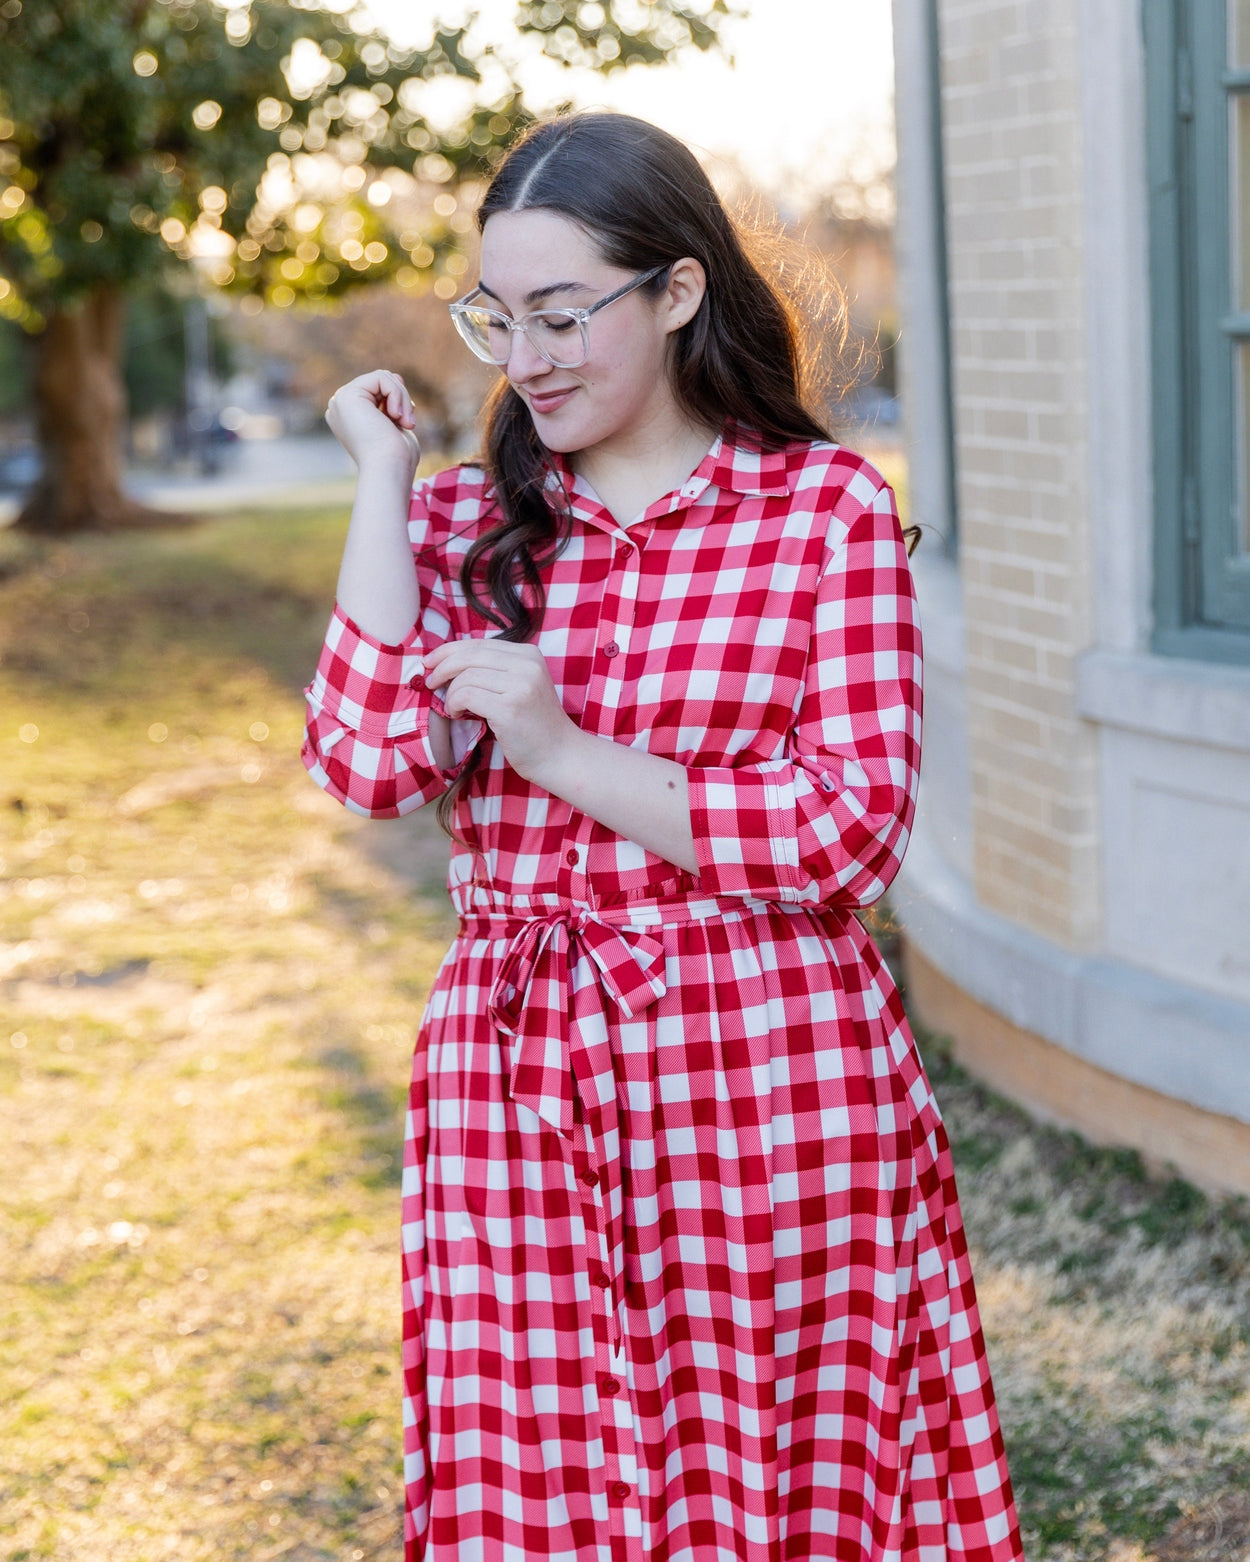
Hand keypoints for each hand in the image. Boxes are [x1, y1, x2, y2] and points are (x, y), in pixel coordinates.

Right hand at [325, 369, 420, 471]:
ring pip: (382, 377)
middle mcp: (340, 407)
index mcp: (349, 416)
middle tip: (410, 424)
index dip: (398, 400)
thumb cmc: (397, 457)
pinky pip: (381, 377)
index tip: (407, 423)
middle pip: (380, 382)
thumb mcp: (396, 422)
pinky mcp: (347, 395)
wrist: (389, 470)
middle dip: (402, 398)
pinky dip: (398, 394)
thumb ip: (392, 400)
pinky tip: (397, 416)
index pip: (378, 390)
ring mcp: (340, 401)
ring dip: (402, 398)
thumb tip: (394, 376)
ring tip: (406, 422)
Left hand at [423, 639, 578, 785]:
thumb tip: (449, 660)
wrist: (559, 755)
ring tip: (454, 708)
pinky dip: (454, 704)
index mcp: (529, 655)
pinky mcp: (509, 707)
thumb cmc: (534, 725)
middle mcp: (527, 664)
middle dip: (442, 667)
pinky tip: (458, 714)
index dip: (449, 650)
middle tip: (430, 682)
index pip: (479, 644)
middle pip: (469, 656)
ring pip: (465, 677)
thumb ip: (495, 670)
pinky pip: (466, 695)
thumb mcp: (521, 686)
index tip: (431, 662)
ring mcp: (520, 685)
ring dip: (450, 693)